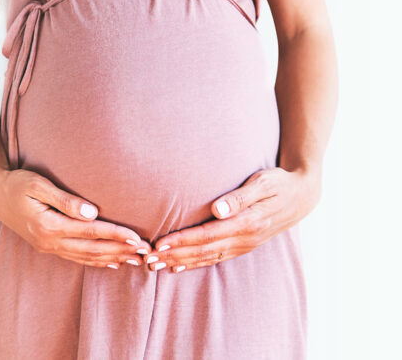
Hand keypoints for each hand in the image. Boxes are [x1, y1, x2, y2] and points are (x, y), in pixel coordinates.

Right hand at [0, 168, 151, 268]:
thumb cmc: (17, 183)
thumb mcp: (38, 184)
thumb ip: (65, 199)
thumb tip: (92, 212)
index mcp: (49, 225)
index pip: (91, 232)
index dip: (116, 235)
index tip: (137, 237)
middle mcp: (50, 241)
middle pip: (92, 249)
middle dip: (120, 251)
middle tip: (145, 253)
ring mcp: (48, 246)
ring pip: (86, 257)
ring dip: (112, 259)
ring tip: (135, 260)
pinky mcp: (47, 246)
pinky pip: (76, 258)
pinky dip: (95, 261)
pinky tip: (110, 263)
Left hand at [143, 166, 321, 272]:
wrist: (302, 196)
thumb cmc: (279, 183)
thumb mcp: (263, 182)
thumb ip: (240, 196)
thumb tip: (217, 209)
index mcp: (247, 222)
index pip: (207, 235)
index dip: (182, 241)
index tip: (160, 244)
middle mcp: (245, 238)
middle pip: (203, 251)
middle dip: (174, 256)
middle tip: (148, 260)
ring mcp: (244, 245)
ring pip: (207, 258)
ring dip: (180, 263)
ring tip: (156, 266)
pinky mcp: (243, 246)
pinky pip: (215, 259)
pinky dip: (195, 264)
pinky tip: (178, 267)